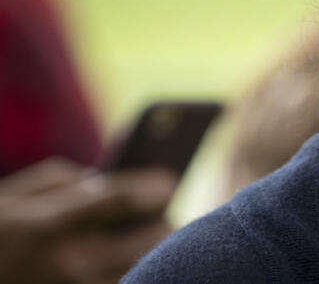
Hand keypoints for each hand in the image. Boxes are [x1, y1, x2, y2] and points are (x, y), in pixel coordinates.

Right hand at [0, 158, 175, 283]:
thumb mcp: (11, 197)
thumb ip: (63, 182)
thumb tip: (107, 181)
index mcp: (48, 226)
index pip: (121, 199)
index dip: (153, 186)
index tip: (167, 180)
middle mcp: (65, 264)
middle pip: (147, 242)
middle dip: (163, 226)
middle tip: (166, 218)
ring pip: (141, 274)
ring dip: (152, 259)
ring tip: (157, 245)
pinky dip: (130, 280)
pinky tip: (134, 269)